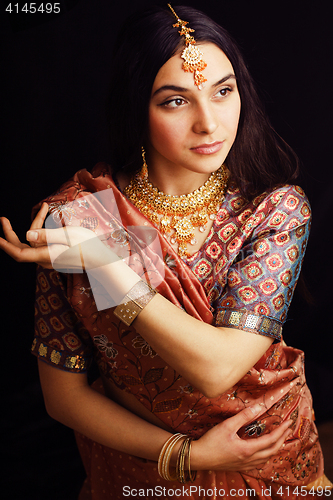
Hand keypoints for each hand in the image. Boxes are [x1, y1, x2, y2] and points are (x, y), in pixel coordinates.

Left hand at [0, 203, 115, 270]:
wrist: (102, 260)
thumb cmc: (88, 246)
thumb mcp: (69, 235)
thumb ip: (47, 235)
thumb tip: (28, 234)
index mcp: (46, 255)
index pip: (19, 253)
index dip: (6, 245)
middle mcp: (45, 259)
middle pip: (22, 248)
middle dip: (11, 234)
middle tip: (3, 219)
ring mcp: (50, 259)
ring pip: (34, 243)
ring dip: (35, 225)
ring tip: (45, 208)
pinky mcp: (55, 257)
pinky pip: (42, 244)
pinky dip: (42, 231)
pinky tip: (49, 220)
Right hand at [191, 405, 291, 471]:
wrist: (198, 458)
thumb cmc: (211, 441)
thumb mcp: (227, 426)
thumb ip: (244, 416)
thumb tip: (259, 407)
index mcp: (248, 449)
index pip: (271, 440)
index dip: (282, 431)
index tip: (289, 422)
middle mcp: (249, 459)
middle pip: (273, 451)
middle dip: (283, 439)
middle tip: (289, 429)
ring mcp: (245, 465)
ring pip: (267, 459)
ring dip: (276, 448)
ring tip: (280, 439)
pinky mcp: (240, 467)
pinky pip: (259, 463)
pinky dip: (267, 456)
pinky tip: (264, 452)